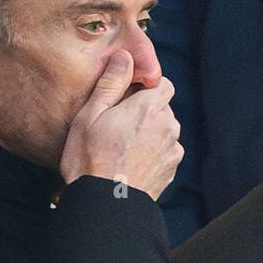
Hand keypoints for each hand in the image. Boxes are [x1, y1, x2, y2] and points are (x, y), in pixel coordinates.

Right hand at [59, 51, 182, 200]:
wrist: (106, 206)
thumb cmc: (91, 159)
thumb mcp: (91, 115)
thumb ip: (111, 83)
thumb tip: (125, 57)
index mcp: (150, 108)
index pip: (164, 83)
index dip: (147, 87)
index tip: (128, 96)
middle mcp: (168, 127)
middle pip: (163, 108)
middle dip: (145, 112)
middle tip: (117, 125)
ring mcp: (172, 151)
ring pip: (165, 131)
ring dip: (150, 134)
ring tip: (123, 147)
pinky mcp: (171, 171)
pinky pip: (165, 153)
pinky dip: (152, 154)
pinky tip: (131, 163)